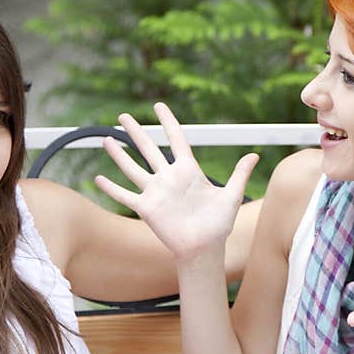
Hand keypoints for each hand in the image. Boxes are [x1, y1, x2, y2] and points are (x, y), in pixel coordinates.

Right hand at [95, 102, 258, 260]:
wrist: (204, 248)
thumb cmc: (218, 224)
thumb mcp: (231, 196)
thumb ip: (239, 174)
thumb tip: (255, 155)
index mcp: (189, 171)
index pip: (176, 139)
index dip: (168, 121)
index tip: (159, 106)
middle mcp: (169, 178)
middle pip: (149, 149)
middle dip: (136, 132)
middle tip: (123, 116)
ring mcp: (156, 192)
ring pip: (133, 168)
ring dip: (119, 154)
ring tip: (106, 139)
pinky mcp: (147, 208)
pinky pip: (125, 196)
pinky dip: (112, 187)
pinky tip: (98, 178)